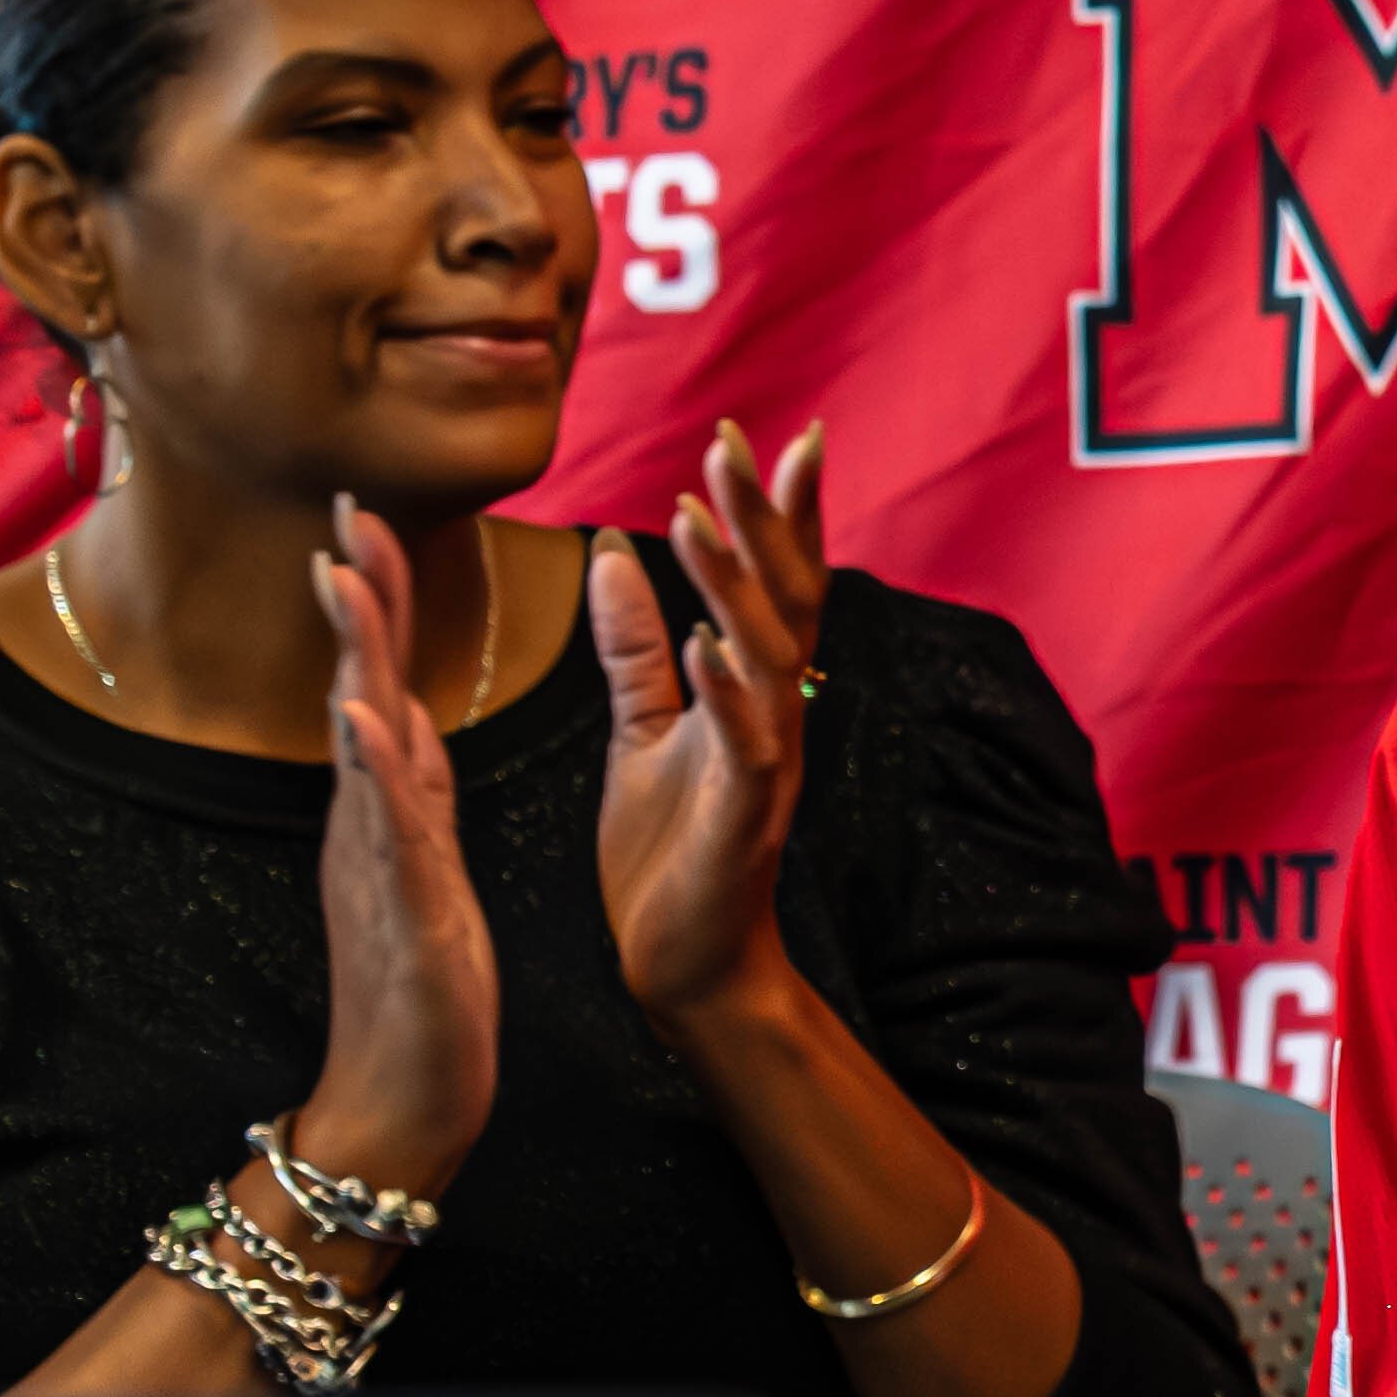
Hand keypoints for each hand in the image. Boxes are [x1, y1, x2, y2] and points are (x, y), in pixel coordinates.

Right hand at [304, 499, 499, 1201]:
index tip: (367, 522)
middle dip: (359, 599)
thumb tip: (392, 722)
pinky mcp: (405, 915)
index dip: (378, 606)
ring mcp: (381, 864)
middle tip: (347, 507)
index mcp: (392, 811)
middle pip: (361, 689)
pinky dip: (374, 773)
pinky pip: (389, 834)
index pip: (382, 685)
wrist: (403, 1103)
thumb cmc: (422, 994)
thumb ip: (405, 796)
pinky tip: (364, 719)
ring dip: (356, 658)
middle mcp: (373, 824)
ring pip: (364, 745)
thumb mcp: (421, 872)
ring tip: (343, 575)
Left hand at [594, 418, 827, 1031]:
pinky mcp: (744, 819)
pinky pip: (746, 746)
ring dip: (733, 587)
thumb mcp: (640, 731)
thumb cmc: (670, 851)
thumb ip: (633, 649)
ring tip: (697, 520)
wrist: (687, 962)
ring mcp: (767, 765)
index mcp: (751, 691)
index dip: (773, 512)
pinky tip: (709, 647)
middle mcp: (775, 715)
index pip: (773, 584)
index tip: (761, 434)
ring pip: (766, 659)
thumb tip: (614, 556)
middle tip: (733, 441)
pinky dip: (729, 694)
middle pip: (782, 600)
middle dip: (761, 519)